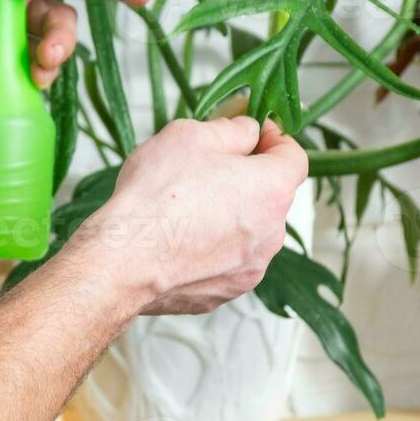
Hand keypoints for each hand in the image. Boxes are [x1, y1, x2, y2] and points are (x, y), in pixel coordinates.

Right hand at [70, 117, 307, 315]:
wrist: (124, 259)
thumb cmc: (157, 195)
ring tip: (188, 206)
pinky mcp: (227, 290)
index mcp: (272, 190)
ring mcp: (251, 267)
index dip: (274, 139)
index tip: (252, 133)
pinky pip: (228, 259)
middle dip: (247, 178)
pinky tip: (180, 239)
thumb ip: (233, 130)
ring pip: (250, 230)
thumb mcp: (192, 135)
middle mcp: (272, 233)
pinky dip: (213, 247)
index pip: (294, 157)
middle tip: (208, 167)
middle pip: (271, 195)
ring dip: (231, 214)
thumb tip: (247, 132)